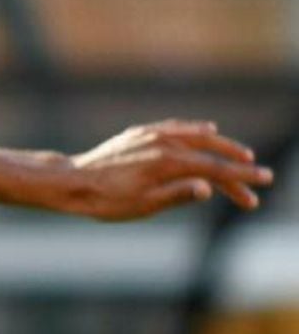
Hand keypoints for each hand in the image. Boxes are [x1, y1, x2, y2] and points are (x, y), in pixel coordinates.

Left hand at [66, 121, 271, 219]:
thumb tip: (209, 188)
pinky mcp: (139, 133)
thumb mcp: (142, 206)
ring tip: (241, 155)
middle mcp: (165, 143)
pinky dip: (195, 129)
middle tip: (258, 178)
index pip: (216, 170)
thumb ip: (177, 195)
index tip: (263, 182)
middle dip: (237, 165)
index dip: (242, 177)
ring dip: (221, 145)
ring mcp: (152, 135)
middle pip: (212, 153)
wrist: (70, 182)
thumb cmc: (104, 200)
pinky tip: (206, 129)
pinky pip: (176, 127)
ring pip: (197, 136)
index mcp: (169, 163)